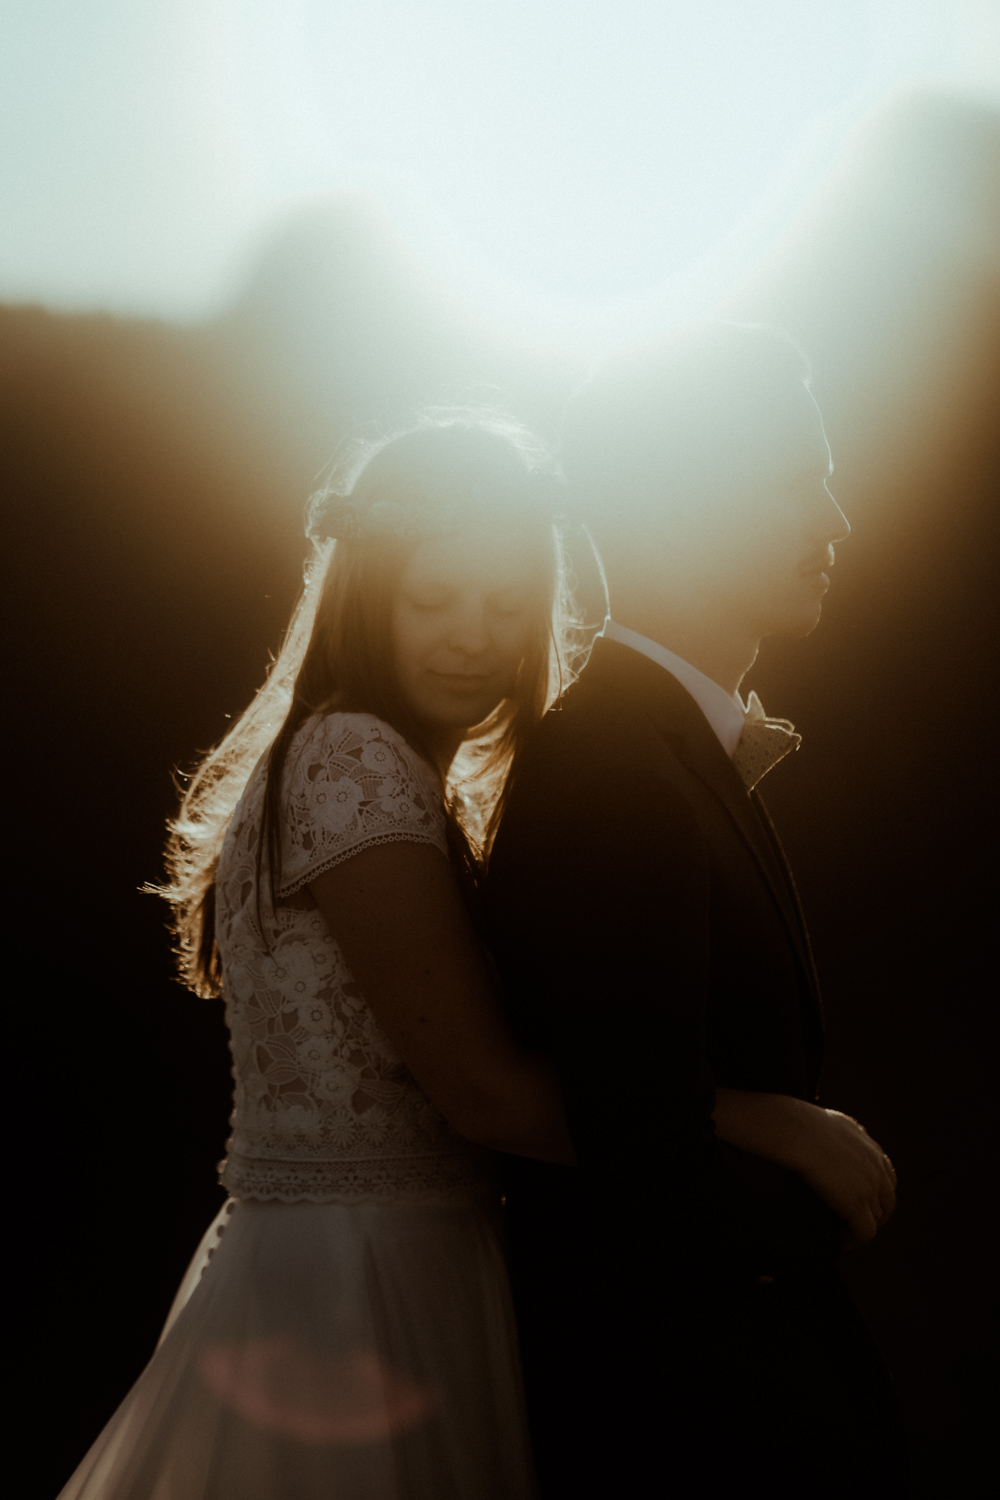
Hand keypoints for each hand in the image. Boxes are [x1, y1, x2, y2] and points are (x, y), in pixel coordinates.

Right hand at [792, 1108, 897, 1249]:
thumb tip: (848, 1132)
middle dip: (875, 1216)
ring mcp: (870, 1187)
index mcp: (872, 1149)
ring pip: (876, 1219)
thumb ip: (849, 1131)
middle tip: (854, 1225)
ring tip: (844, 1236)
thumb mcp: (835, 1121)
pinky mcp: (857, 1204)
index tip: (860, 1203)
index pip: (887, 1179)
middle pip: (887, 1203)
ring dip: (861, 1228)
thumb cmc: (802, 1123)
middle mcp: (877, 1167)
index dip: (877, 1195)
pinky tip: (839, 1243)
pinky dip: (854, 1241)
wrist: (795, 1130)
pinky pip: (865, 1233)